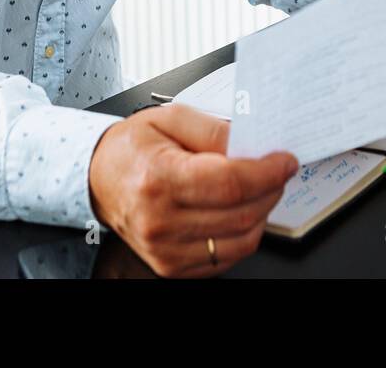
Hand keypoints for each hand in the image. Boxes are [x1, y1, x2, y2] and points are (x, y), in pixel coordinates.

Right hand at [87, 103, 297, 277]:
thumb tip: (252, 145)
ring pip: (241, 241)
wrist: (99, 178)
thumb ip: (213, 131)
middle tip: (276, 170)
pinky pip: (226, 257)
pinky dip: (243, 234)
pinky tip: (238, 211)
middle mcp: (160, 220)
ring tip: (259, 189)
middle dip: (271, 189)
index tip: (285, 161)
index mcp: (159, 178)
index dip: (267, 172)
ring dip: (262, 213)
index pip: (230, 183)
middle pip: (241, 214)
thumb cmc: (133, 148)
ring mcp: (165, 250)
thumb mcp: (170, 118)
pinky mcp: (171, 267)